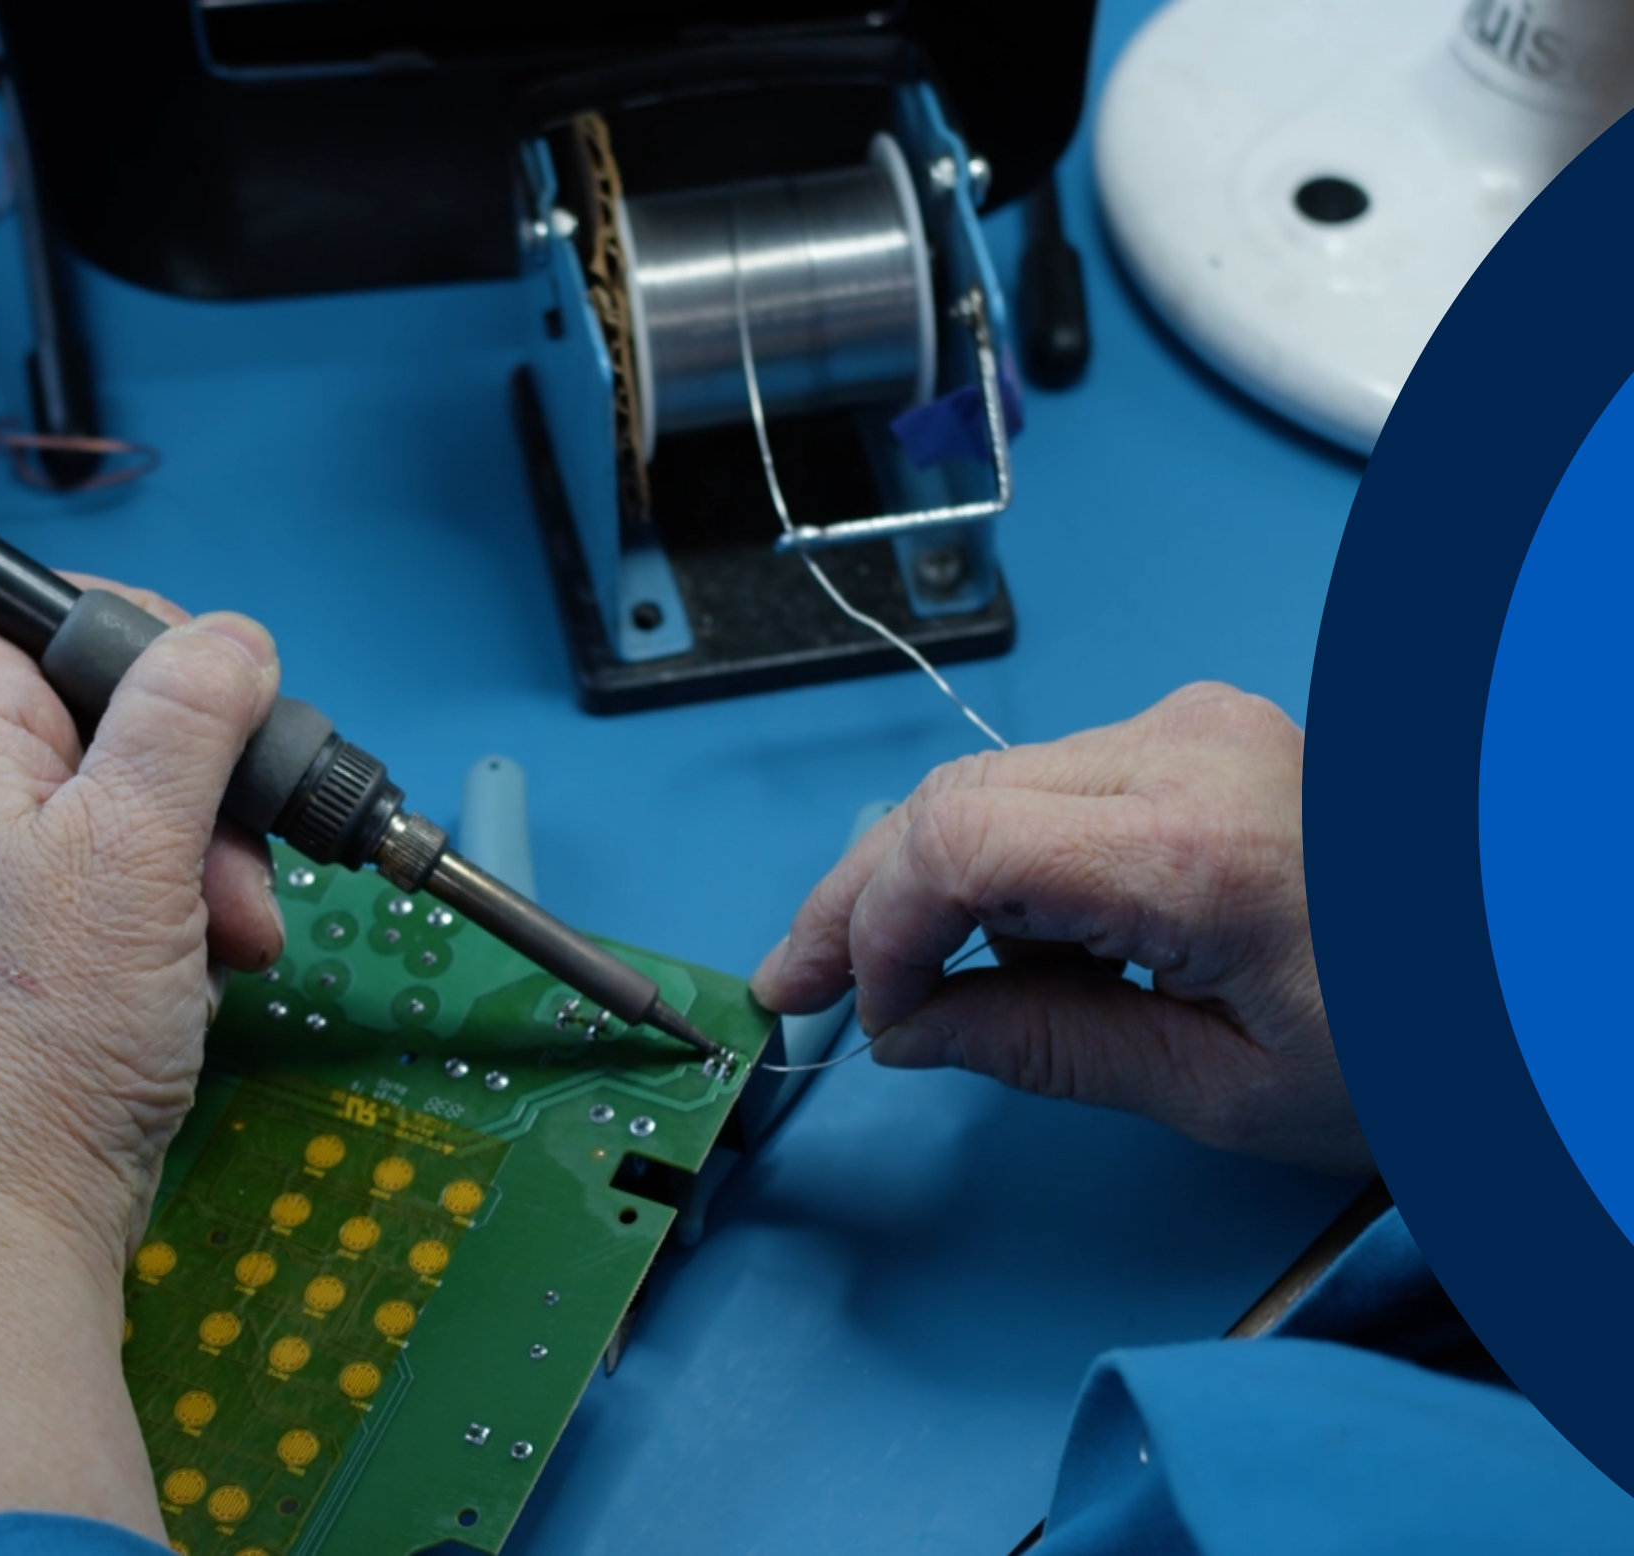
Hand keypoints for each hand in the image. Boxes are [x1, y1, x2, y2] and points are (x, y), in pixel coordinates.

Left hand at [0, 578, 284, 1250]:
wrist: (7, 1207)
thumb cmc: (49, 1027)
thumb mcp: (137, 843)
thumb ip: (190, 718)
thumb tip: (236, 637)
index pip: (37, 616)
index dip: (139, 640)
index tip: (223, 704)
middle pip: (108, 722)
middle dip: (204, 789)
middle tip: (239, 863)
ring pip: (128, 812)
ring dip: (206, 865)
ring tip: (228, 938)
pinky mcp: (17, 950)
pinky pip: (117, 889)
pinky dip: (174, 920)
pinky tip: (198, 973)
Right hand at [751, 683, 1369, 1175]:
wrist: (1532, 970)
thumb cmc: (1417, 1040)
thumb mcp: (1220, 1088)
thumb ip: (1042, 1049)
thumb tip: (912, 1031)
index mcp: (1193, 848)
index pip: (953, 844)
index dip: (874, 931)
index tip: (860, 1015)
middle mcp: (1183, 751)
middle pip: (948, 802)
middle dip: (860, 901)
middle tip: (799, 983)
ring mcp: (1192, 727)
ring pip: (985, 788)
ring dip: (927, 887)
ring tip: (920, 991)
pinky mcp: (1198, 733)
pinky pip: (1046, 787)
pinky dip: (1001, 865)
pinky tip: (1013, 945)